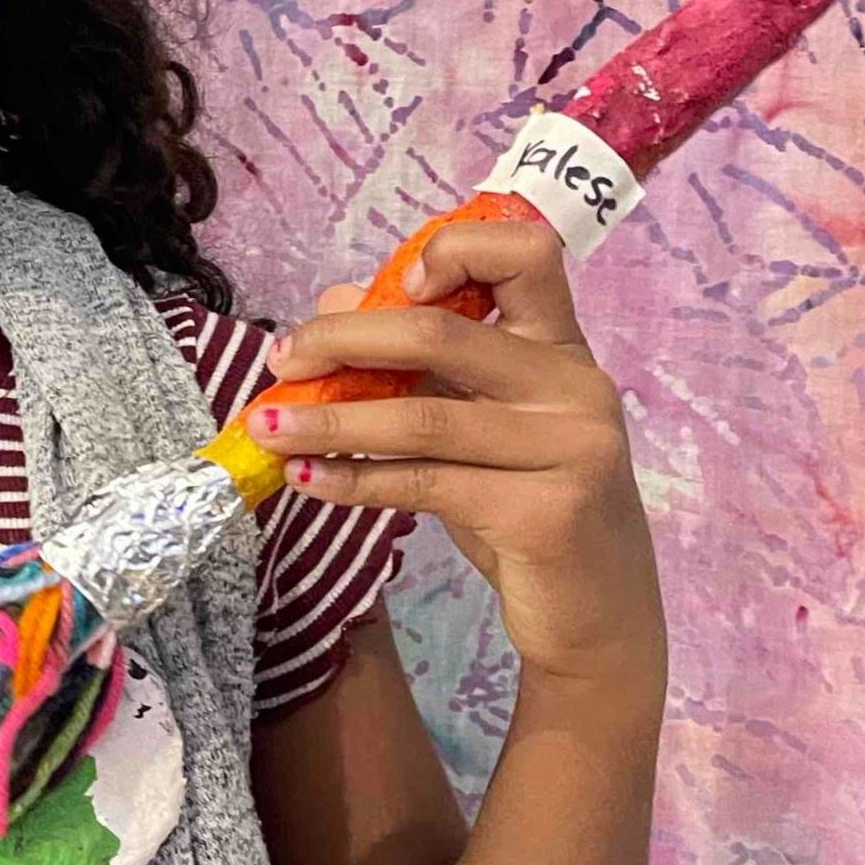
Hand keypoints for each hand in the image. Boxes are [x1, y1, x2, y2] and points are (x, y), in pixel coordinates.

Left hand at [246, 220, 665, 686]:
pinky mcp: (545, 513)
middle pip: (441, 333)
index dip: (455, 250)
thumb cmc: (529, 506)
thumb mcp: (479, 424)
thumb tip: (334, 302)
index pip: (525, 254)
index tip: (390, 286)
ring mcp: (568, 449)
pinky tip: (308, 479)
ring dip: (329, 420)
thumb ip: (421, 364)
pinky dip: (355, 480)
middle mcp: (574, 387)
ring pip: (421, 417)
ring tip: (265, 429)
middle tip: (281, 362)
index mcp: (561, 348)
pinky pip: (425, 484)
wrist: (598, 614)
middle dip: (343, 342)